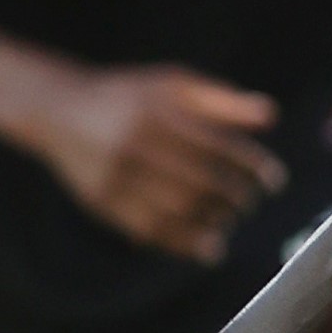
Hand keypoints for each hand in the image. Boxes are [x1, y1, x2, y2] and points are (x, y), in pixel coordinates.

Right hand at [31, 65, 285, 262]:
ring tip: (229, 219)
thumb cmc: (129, 97)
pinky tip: (209, 248)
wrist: (57, 109)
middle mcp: (135, 144)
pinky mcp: (101, 201)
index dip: (253, 168)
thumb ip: (221, 100)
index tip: (273, 181)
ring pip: (178, 210)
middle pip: (201, 182)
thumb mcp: (173, 84)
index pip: (219, 147)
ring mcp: (115, 175)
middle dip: (237, 198)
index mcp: (158, 112)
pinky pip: (150, 230)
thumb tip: (270, 115)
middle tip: (249, 202)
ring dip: (215, 222)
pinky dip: (185, 244)